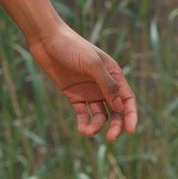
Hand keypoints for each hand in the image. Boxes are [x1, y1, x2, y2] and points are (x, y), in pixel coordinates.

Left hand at [27, 24, 136, 140]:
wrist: (46, 40)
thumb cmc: (72, 47)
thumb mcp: (92, 64)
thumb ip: (107, 84)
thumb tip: (120, 107)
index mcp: (114, 74)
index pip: (127, 99)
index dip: (131, 116)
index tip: (130, 131)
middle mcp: (103, 84)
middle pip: (115, 111)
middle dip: (116, 125)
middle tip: (112, 138)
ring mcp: (89, 90)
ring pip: (99, 115)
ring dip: (97, 126)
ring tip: (88, 132)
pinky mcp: (74, 95)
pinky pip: (82, 113)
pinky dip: (84, 122)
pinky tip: (81, 129)